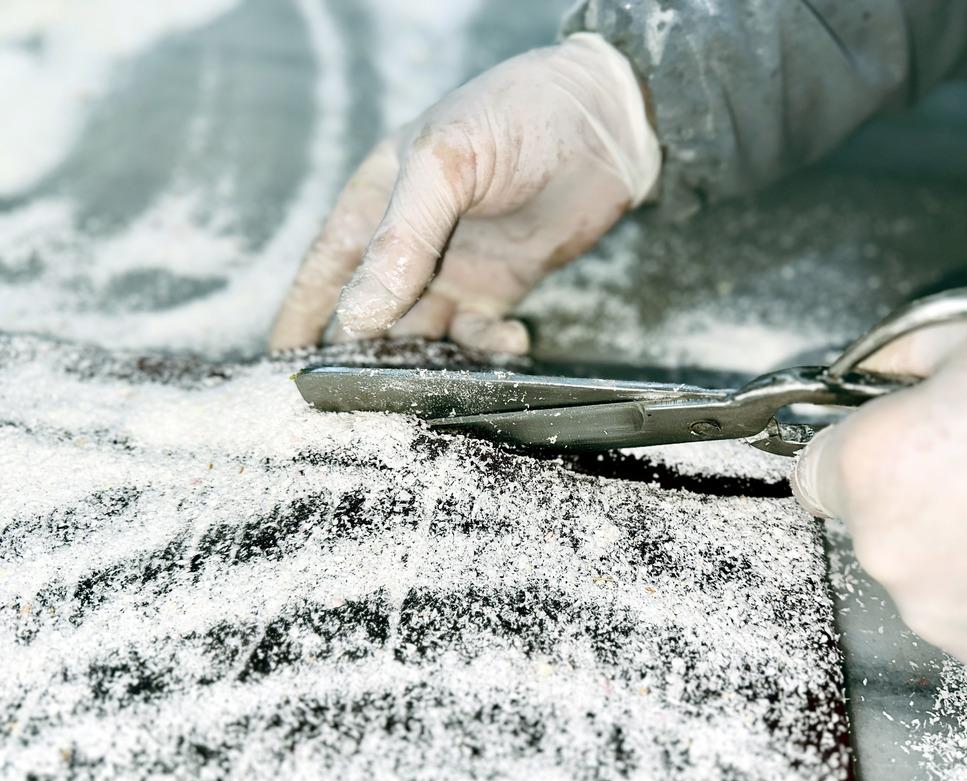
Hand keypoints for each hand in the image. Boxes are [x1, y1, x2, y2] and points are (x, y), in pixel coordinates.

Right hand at [269, 34, 659, 353]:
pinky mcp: (499, 288)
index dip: (301, 321)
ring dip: (428, 362)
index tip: (284, 371)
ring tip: (440, 381)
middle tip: (366, 400)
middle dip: (365, 358)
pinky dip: (487, 348)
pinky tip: (510, 340)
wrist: (605, 121)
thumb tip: (358, 316)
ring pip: (422, 335)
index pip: (322, 272)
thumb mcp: (445, 164)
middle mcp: (406, 244)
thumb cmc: (515, 116)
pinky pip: (478, 335)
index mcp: (374, 204)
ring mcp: (453, 270)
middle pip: (369, 317)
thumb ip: (402, 239)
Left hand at [792, 316, 966, 688]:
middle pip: (875, 520)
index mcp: (871, 468)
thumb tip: (883, 367)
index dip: (854, 448)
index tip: (885, 441)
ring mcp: (946, 615)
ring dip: (964, 543)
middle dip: (916, 491)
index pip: (814, 469)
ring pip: (929, 571)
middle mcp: (891, 552)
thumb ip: (905, 357)